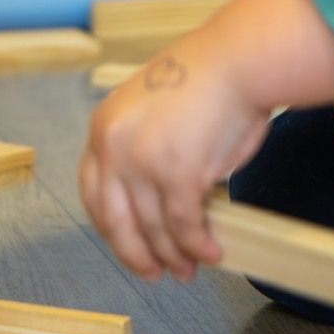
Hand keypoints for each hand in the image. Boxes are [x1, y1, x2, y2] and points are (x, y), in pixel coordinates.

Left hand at [80, 47, 271, 281]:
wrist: (240, 60)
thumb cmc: (209, 84)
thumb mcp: (152, 115)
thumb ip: (143, 154)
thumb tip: (157, 206)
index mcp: (103, 130)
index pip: (93, 194)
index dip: (111, 229)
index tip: (128, 248)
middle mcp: (113, 147)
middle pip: (115, 220)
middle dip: (135, 254)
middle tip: (154, 274)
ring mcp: (142, 161)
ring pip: (152, 227)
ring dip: (172, 255)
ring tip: (188, 269)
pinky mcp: (176, 173)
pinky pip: (183, 224)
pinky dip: (196, 245)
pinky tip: (210, 252)